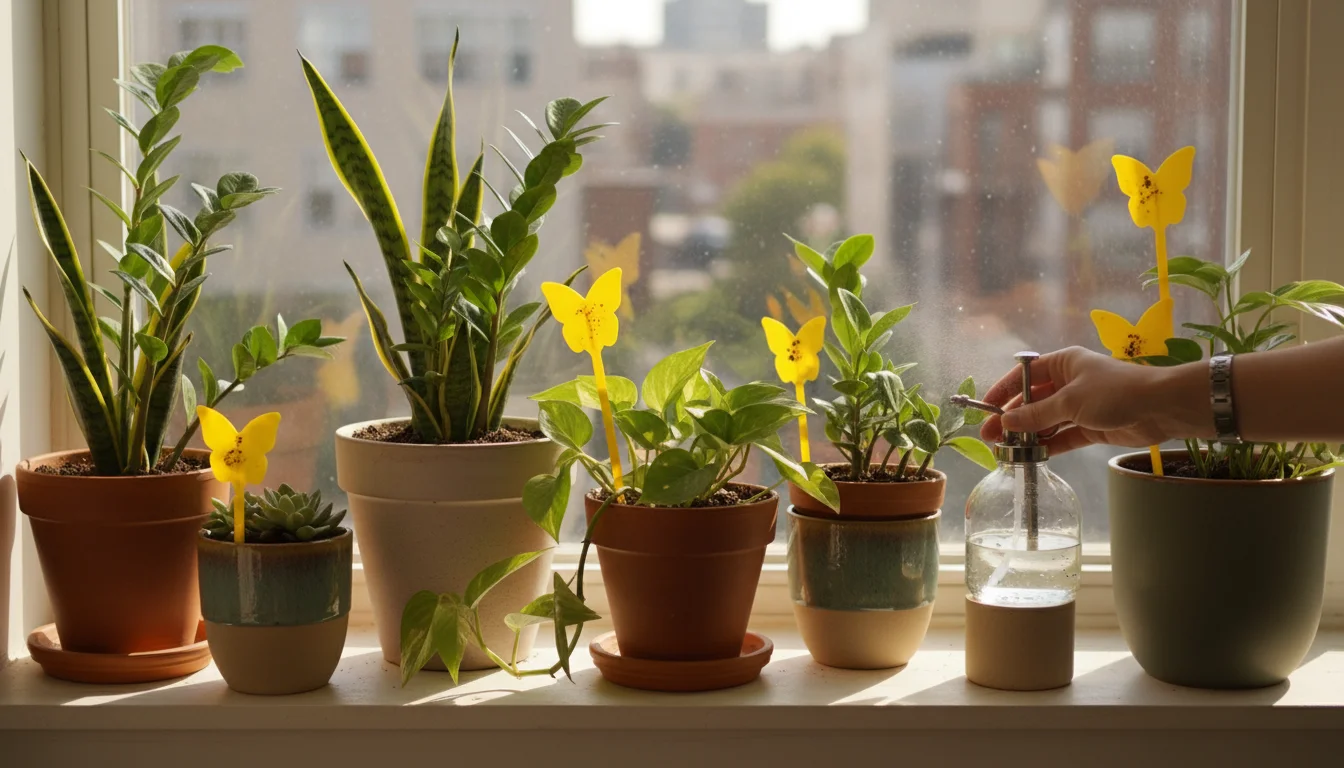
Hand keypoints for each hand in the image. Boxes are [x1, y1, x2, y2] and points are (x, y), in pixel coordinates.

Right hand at [979, 346, 1202, 454]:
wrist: (1162, 407)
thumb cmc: (1115, 392)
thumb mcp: (1070, 401)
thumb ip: (1037, 414)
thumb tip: (1006, 422)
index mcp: (1063, 363)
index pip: (1024, 375)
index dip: (1004, 391)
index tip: (985, 408)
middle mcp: (1070, 382)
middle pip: (1034, 400)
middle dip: (1013, 418)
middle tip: (991, 436)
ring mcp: (1080, 405)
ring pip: (1047, 420)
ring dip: (1029, 434)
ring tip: (1006, 450)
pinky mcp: (1092, 426)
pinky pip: (1063, 436)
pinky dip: (1049, 445)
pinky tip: (1032, 455)